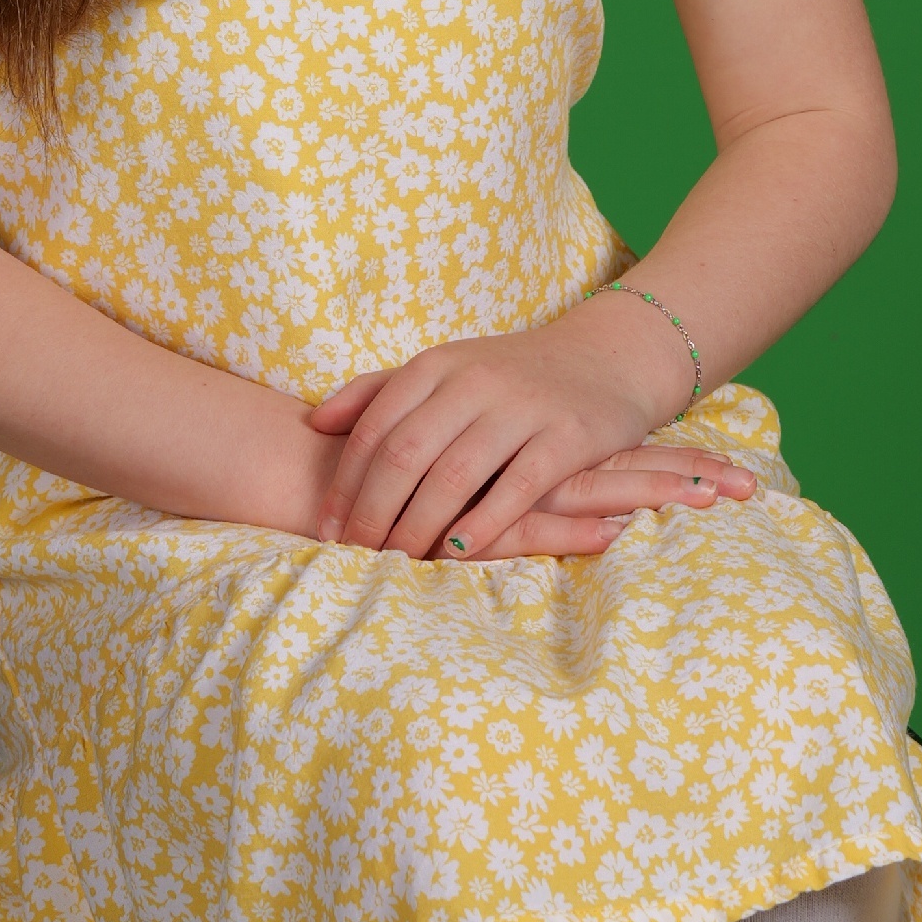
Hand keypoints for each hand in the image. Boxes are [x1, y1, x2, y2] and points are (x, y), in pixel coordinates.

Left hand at [306, 307, 750, 561]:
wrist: (605, 359)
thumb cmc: (509, 376)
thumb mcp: (444, 371)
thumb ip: (378, 392)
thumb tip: (316, 422)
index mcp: (437, 365)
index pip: (375, 429)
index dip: (345, 483)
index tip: (326, 529)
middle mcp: (475, 381)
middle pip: (405, 454)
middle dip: (372, 511)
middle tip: (355, 555)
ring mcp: (522, 408)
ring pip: (454, 475)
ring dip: (418, 526)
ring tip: (396, 563)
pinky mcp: (567, 437)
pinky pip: (516, 489)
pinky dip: (480, 525)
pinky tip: (454, 554)